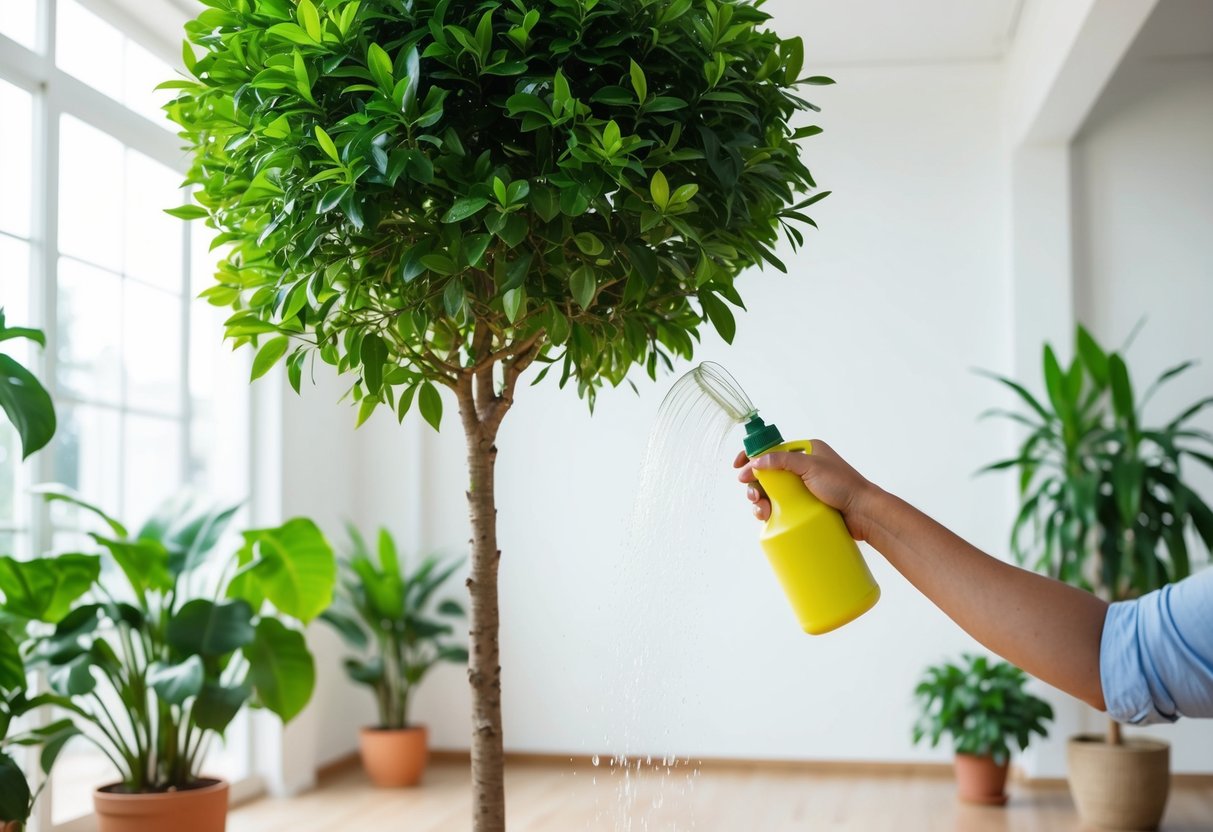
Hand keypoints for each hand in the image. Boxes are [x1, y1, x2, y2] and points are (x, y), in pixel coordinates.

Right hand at [733, 439, 876, 539]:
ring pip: (771, 492)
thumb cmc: (843, 486)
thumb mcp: (812, 467)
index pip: (772, 450)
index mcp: (805, 452)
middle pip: (768, 473)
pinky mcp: (803, 506)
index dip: (752, 456)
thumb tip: (757, 461)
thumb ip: (783, 461)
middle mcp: (802, 468)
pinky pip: (780, 506)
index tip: (738, 466)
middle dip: (754, 483)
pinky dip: (770, 510)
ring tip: (760, 510)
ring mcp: (802, 489)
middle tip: (752, 494)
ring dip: (759, 499)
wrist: (863, 513)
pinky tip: (766, 517)